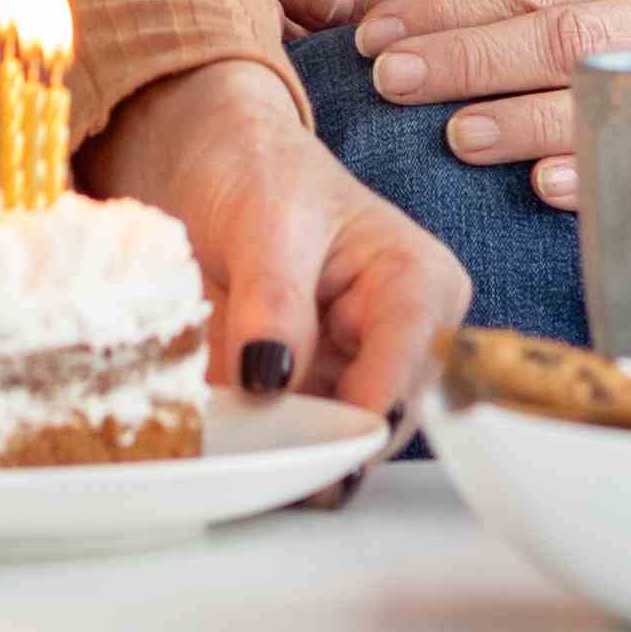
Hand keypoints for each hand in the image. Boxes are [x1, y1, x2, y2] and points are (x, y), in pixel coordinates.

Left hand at [86, 55, 462, 436]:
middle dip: (323, 448)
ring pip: (334, 448)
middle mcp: (401, 345)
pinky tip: (221, 450)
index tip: (324, 447)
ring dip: (284, 460)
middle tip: (260, 462)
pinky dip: (255, 453)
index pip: (409, 360)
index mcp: (418, 284)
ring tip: (234, 455)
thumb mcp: (265, 217)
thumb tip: (269, 378)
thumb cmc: (258, 171)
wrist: (213, 169)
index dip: (369, 408)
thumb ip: (272, 295)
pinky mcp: (306, 404)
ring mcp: (351, 380)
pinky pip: (288, 446)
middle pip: (379, 420)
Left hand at [353, 0, 630, 205]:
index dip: (450, 4)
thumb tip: (389, 6)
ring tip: (457, 136)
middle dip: (473, 60)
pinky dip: (586, 172)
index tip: (377, 34)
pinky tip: (536, 184)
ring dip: (522, 121)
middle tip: (394, 82)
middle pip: (568, 34)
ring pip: (603, 95)